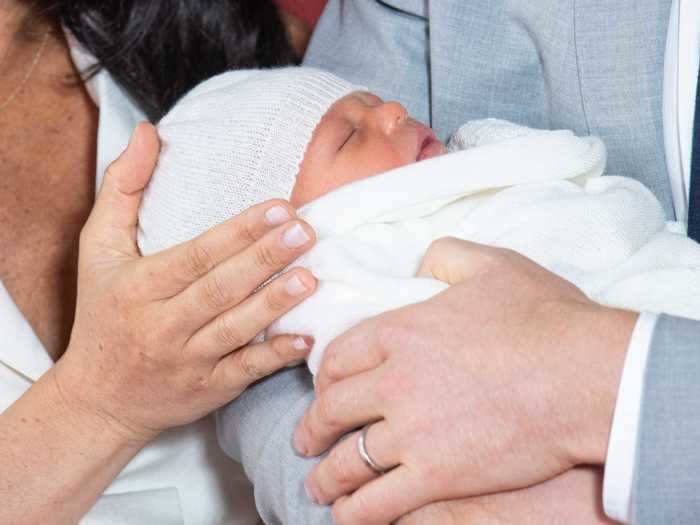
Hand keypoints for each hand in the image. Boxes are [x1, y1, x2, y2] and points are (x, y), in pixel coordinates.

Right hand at [53, 123, 317, 443]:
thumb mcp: (96, 249)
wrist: (98, 399)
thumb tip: (147, 132)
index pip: (195, 255)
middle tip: (305, 230)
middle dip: (264, 258)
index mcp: (139, 286)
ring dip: (274, 304)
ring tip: (310, 276)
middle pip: (220, 288)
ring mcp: (188, 361)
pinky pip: (245, 372)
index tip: (278, 206)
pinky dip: (275, 357)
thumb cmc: (102, 313)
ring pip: (236, 329)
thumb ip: (122, 188)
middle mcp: (163, 325)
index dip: (238, 232)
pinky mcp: (209, 389)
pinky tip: (305, 338)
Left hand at [294, 238, 636, 523]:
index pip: (338, 357)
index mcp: (399, 332)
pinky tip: (347, 514)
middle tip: (306, 439)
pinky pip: (380, 503)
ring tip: (319, 485)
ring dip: (326, 477)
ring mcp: (412, 432)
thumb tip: (423, 261)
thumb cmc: (542, 317)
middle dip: (312, 428)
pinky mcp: (438, 475)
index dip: (323, 376)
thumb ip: (445, 256)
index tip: (322, 388)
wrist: (586, 373)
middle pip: (332, 409)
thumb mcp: (490, 264)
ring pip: (348, 461)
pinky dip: (356, 512)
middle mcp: (394, 382)